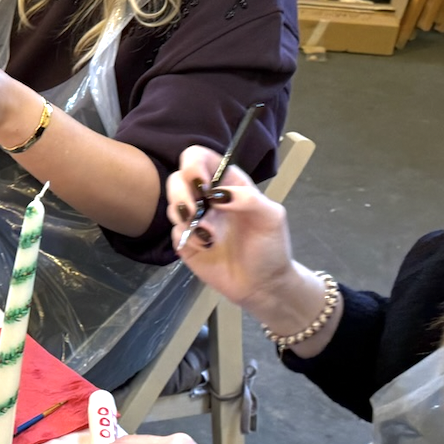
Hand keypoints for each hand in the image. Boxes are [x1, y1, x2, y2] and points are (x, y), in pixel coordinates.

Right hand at [164, 145, 297, 308]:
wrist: (262, 286)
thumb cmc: (271, 248)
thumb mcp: (271, 218)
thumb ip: (248, 199)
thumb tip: (216, 194)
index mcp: (228, 183)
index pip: (201, 158)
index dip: (194, 164)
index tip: (202, 185)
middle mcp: (207, 197)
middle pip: (177, 178)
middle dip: (180, 192)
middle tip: (193, 211)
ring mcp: (195, 220)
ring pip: (172, 204)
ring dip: (185, 217)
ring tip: (206, 235)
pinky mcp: (185, 241)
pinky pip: (174, 231)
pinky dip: (187, 237)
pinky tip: (205, 247)